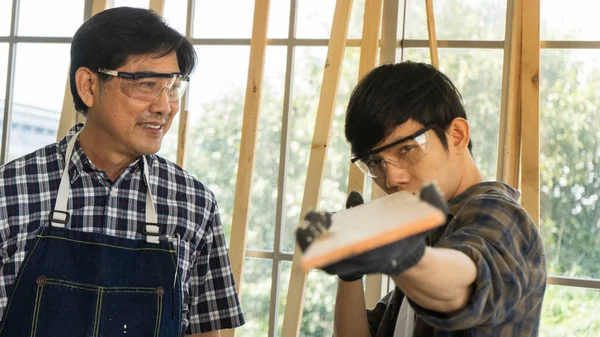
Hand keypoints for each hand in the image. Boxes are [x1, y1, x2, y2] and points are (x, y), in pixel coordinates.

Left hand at [295, 183, 447, 281]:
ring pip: (325, 260)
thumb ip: (433, 203)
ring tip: (308, 221)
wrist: (407, 260)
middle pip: (335, 260)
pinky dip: (314, 243)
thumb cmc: (414, 237)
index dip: (345, 246)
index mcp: (383, 256)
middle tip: (310, 225)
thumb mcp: (429, 219)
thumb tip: (431, 186)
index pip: (361, 255)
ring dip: (311, 244)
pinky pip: (323, 255)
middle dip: (318, 245)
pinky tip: (311, 222)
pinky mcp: (343, 261)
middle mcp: (364, 264)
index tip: (333, 230)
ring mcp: (352, 265)